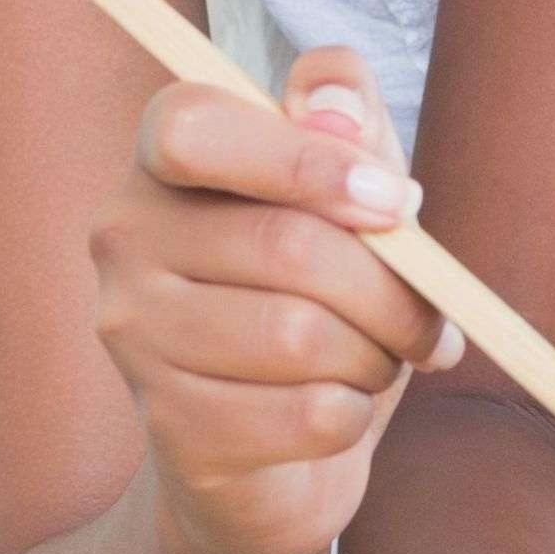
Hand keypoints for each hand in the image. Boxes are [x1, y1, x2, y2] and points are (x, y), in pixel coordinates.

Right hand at [86, 45, 455, 553]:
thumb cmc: (318, 291)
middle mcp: (124, 238)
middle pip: (285, 244)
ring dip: (375, 355)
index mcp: (162, 160)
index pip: (194, 127)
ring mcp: (133, 335)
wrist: (274, 447)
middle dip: (391, 288)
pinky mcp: (169, 427)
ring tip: (378, 359)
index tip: (395, 200)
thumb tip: (333, 106)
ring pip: (299, 335)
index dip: (304, 159)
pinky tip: (342, 407)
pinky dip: (354, 413)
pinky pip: (305, 414)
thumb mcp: (352, 185)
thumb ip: (346, 115)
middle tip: (429, 318)